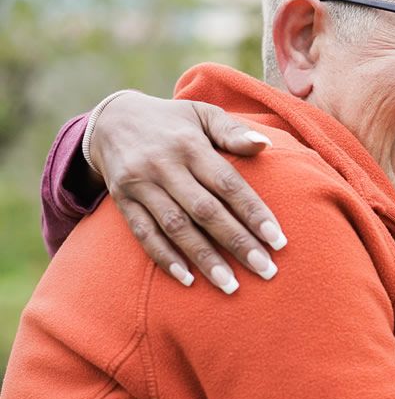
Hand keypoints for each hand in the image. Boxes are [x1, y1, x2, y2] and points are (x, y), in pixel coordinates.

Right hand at [89, 91, 285, 292]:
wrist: (111, 120)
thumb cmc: (172, 120)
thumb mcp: (202, 113)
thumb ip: (233, 131)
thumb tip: (266, 145)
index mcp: (190, 145)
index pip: (228, 184)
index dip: (254, 213)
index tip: (278, 241)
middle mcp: (164, 166)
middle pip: (205, 211)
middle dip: (237, 243)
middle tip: (266, 271)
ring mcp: (141, 185)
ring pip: (176, 227)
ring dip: (204, 259)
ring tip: (231, 285)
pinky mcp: (122, 201)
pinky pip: (143, 234)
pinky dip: (164, 257)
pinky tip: (187, 279)